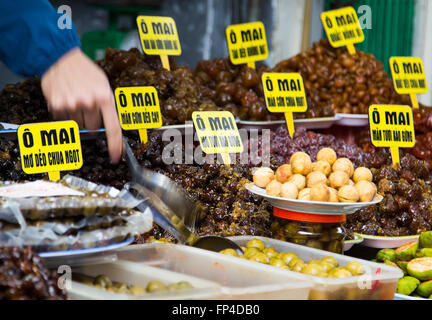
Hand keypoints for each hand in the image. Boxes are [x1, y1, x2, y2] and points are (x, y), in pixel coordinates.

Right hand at [41, 48, 121, 162]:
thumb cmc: (85, 71)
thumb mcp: (103, 85)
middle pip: (93, 129)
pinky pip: (64, 120)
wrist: (61, 58)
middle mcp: (89, 103)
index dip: (115, 146)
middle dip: (92, 122)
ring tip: (77, 101)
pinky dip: (66, 114)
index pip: (113, 129)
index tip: (115, 156)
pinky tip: (67, 100)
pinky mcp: (58, 106)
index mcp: (105, 98)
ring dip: (78, 118)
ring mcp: (73, 105)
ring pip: (78, 125)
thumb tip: (109, 126)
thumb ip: (107, 105)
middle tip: (89, 108)